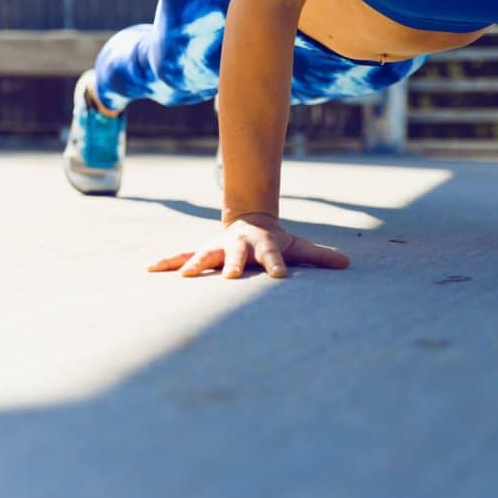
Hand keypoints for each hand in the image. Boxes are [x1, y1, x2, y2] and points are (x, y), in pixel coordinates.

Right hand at [147, 212, 350, 277]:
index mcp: (264, 245)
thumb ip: (320, 256)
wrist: (249, 220)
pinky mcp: (201, 252)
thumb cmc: (275, 241)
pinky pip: (181, 256)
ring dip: (194, 264)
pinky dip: (166, 262)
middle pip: (236, 255)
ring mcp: (218, 248)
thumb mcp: (298, 246)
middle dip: (233, 264)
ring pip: (204, 255)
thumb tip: (348, 264)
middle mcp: (238, 245)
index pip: (273, 257)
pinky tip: (149, 269)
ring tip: (183, 276)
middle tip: (230, 277)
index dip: (276, 265)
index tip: (278, 277)